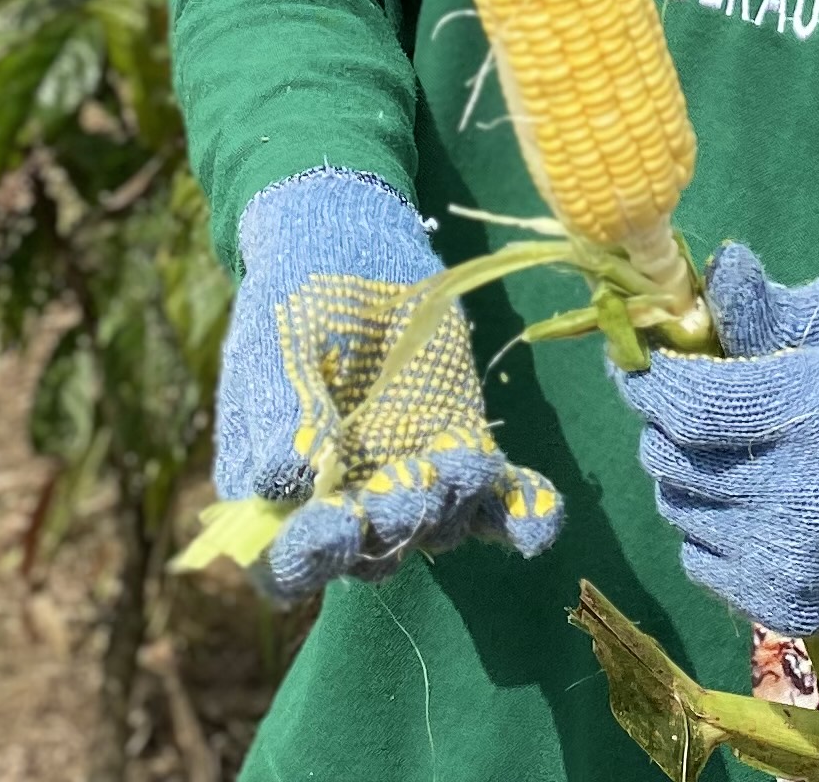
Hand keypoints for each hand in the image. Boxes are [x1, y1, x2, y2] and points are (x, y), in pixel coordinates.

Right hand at [213, 169, 562, 599]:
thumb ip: (283, 417)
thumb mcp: (277, 351)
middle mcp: (349, 508)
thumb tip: (282, 483)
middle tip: (407, 491)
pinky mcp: (464, 454)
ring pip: (436, 527)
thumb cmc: (295, 308)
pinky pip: (495, 501)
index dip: (308, 559)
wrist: (352, 255)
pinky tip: (541, 516)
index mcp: (282, 500)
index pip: (287, 562)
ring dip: (452, 507)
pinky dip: (522, 515)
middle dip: (391, 527)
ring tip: (460, 464)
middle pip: (370, 554)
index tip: (335, 525)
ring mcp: (411, 486)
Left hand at [613, 241, 818, 635]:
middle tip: (682, 399)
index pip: (695, 405)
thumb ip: (770, 307)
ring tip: (727, 448)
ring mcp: (799, 561)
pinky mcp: (792, 608)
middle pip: (674, 459)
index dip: (648, 381)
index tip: (635, 361)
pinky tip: (751, 499)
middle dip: (660, 422)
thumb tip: (712, 276)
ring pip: (678, 509)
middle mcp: (812, 495)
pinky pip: (698, 560)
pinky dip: (706, 524)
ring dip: (683, 473)